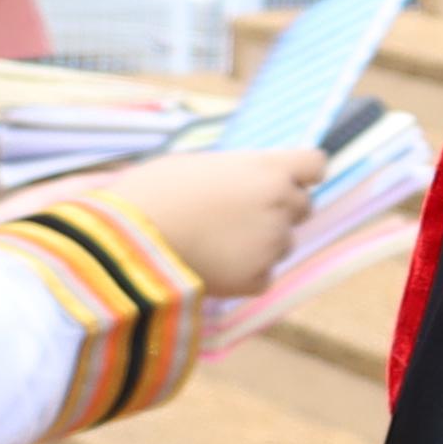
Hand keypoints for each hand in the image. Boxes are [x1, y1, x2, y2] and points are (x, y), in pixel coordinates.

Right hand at [62, 144, 326, 299]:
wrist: (126, 242)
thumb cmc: (151, 194)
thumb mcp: (197, 164)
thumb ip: (238, 171)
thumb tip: (248, 180)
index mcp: (268, 169)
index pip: (315, 165)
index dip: (302, 174)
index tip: (287, 180)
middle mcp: (281, 204)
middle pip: (302, 207)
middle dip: (278, 209)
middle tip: (236, 215)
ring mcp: (272, 243)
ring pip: (282, 243)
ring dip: (260, 243)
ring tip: (213, 241)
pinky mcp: (257, 279)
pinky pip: (263, 276)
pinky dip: (245, 274)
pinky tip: (212, 265)